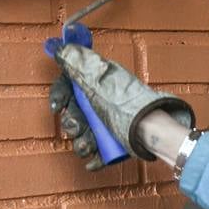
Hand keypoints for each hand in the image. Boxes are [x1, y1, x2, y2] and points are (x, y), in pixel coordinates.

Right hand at [50, 44, 194, 169]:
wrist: (151, 129)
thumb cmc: (127, 103)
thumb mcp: (100, 80)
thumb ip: (78, 63)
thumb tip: (61, 47)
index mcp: (97, 87)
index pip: (68, 90)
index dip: (59, 98)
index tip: (56, 107)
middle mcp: (101, 106)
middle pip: (73, 115)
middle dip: (71, 124)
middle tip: (77, 127)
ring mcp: (108, 125)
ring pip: (83, 137)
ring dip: (81, 143)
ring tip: (88, 147)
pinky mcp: (117, 144)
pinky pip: (99, 153)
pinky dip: (95, 159)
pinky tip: (95, 160)